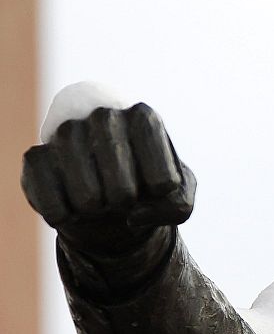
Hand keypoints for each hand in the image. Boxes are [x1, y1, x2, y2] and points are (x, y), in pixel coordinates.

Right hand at [20, 103, 194, 260]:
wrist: (107, 196)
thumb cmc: (149, 191)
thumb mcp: (179, 199)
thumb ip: (178, 207)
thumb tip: (135, 215)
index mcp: (144, 119)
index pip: (163, 180)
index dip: (160, 196)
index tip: (156, 188)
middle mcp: (104, 116)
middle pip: (123, 190)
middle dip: (127, 207)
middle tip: (123, 198)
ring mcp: (65, 132)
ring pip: (88, 198)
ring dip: (97, 213)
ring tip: (99, 202)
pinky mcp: (35, 156)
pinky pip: (51, 202)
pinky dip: (66, 217)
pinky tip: (71, 207)